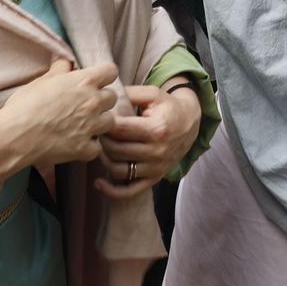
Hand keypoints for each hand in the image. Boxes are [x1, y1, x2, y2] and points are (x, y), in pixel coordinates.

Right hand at [0, 60, 118, 189]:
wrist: (14, 136)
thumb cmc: (23, 106)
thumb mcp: (40, 81)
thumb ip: (59, 69)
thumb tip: (66, 61)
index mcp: (85, 81)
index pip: (111, 71)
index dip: (103, 77)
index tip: (95, 82)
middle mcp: (93, 102)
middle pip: (111, 97)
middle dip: (100, 101)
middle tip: (84, 106)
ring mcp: (91, 126)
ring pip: (110, 122)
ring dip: (98, 124)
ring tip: (81, 126)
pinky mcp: (85, 148)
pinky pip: (96, 148)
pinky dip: (88, 148)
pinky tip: (75, 145)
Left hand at [95, 83, 202, 199]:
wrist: (190, 124)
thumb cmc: (168, 107)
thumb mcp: (153, 94)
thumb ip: (130, 93)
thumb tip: (106, 97)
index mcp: (156, 128)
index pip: (120, 129)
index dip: (104, 124)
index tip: (99, 119)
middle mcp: (157, 151)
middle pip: (116, 150)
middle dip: (101, 140)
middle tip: (96, 133)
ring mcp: (156, 167)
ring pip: (118, 169)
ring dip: (103, 160)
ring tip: (99, 149)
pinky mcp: (154, 178)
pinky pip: (129, 191)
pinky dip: (111, 191)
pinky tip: (98, 183)